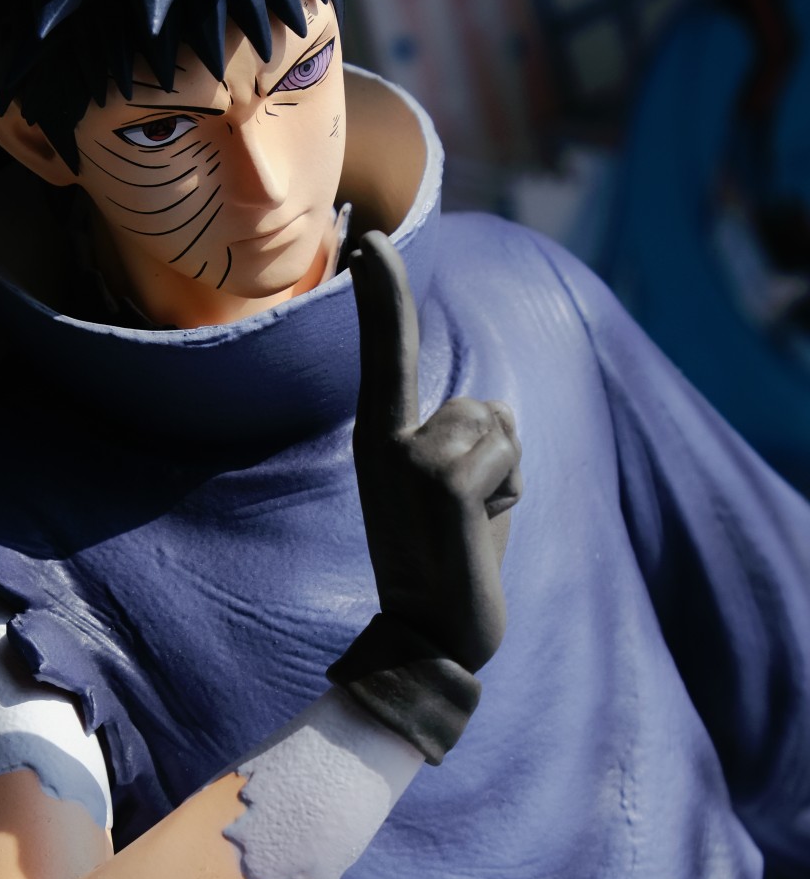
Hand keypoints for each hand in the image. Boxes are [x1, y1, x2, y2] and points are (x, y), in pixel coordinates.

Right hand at [349, 231, 521, 671]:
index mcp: (379, 439)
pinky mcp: (440, 483)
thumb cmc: (450, 565)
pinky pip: (507, 456)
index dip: (383, 292)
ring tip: (470, 527)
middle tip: (462, 520)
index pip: (386, 350)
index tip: (368, 238)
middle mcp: (383, 440)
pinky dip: (510, 494)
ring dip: (506, 478)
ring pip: (497, 428)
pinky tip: (478, 533)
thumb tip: (495, 413)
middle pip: (481, 406)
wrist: (429, 641)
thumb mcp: (448, 487)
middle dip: (497, 457)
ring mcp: (409, 459)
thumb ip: (463, 438)